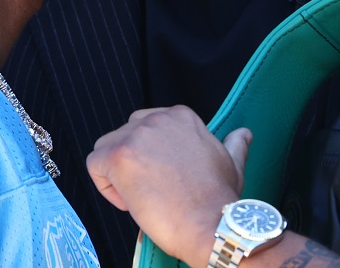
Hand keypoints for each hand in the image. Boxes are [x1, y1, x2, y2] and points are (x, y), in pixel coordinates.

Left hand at [87, 105, 251, 266]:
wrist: (210, 223)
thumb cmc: (219, 199)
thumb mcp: (232, 162)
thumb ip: (234, 143)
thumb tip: (244, 134)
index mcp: (181, 116)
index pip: (148, 128)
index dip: (153, 157)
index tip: (166, 178)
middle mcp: (157, 118)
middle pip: (126, 134)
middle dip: (133, 162)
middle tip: (151, 188)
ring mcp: (136, 135)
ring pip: (106, 148)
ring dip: (117, 173)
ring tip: (141, 196)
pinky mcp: (119, 156)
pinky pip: (95, 164)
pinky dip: (106, 186)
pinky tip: (130, 201)